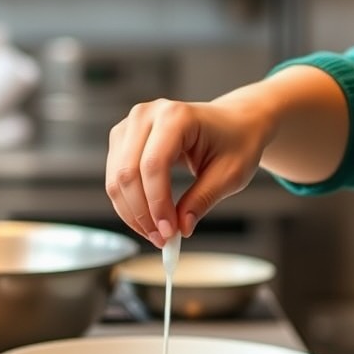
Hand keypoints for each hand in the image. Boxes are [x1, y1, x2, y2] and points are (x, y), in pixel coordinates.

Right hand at [105, 95, 269, 246]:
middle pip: (128, 172)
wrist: (234, 122)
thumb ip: (202, 200)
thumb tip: (180, 228)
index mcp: (177, 116)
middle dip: (142, 213)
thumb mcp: (230, 174)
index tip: (169, 233)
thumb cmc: (236, 142)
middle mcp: (147, 114)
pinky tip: (149, 219)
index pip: (154, 165)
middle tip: (163, 239)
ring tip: (157, 233)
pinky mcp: (123, 138)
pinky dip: (129, 204)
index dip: (157, 203)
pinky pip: (116, 177)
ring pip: (117, 178)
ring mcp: (131, 124)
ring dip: (132, 212)